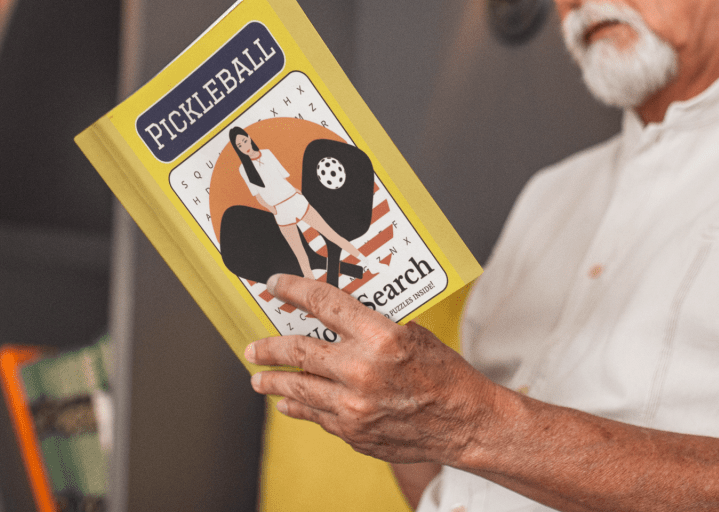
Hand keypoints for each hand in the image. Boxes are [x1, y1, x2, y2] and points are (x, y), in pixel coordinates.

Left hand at [244, 274, 495, 464]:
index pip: (323, 304)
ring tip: (259, 378)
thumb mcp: (411, 334)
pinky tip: (289, 404)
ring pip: (298, 388)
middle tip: (254, 347)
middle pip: (299, 351)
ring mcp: (354, 406)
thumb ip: (371, 327)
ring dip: (274, 381)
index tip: (275, 285)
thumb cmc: (444, 373)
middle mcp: (360, 371)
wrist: (465, 422)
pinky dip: (299, 407)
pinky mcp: (353, 432)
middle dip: (270, 348)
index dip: (294, 291)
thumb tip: (337, 318)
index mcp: (379, 337)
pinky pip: (316, 416)